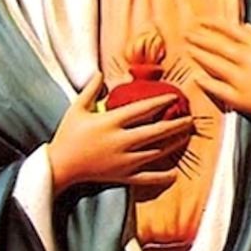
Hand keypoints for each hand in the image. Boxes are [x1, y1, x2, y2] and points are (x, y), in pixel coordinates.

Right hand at [48, 72, 192, 197]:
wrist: (60, 166)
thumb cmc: (68, 134)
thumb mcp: (77, 108)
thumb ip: (91, 89)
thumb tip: (100, 72)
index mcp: (111, 122)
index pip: (142, 109)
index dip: (160, 102)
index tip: (173, 97)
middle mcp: (120, 141)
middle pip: (155, 132)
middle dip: (175, 125)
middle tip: (190, 119)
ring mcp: (123, 161)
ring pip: (156, 153)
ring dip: (173, 145)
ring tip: (186, 137)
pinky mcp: (122, 176)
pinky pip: (146, 178)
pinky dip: (162, 177)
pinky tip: (175, 174)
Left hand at [186, 19, 250, 132]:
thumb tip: (245, 27)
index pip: (228, 29)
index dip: (211, 24)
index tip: (200, 20)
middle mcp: (246, 59)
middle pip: (217, 44)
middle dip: (199, 37)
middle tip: (186, 33)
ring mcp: (240, 78)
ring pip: (213, 63)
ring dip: (198, 55)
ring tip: (187, 49)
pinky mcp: (238, 97)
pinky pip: (216, 87)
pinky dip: (204, 82)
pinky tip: (195, 77)